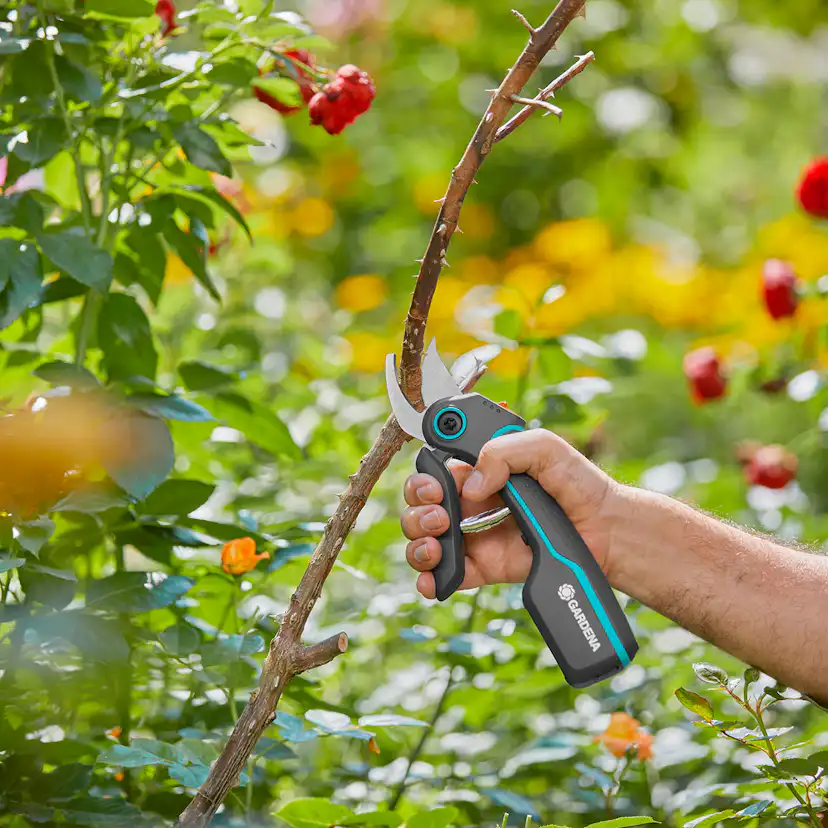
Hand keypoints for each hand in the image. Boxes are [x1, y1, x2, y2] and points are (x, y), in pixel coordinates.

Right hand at [401, 429, 621, 597]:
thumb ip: (502, 452)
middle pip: (423, 506)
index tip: (435, 482)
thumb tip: (471, 486)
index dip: (426, 476)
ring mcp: (477, 537)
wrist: (606, 529)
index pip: (437, 471)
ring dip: (419, 541)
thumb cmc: (579, 484)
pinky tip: (435, 576)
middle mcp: (473, 503)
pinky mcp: (487, 568)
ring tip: (439, 540)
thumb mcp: (543, 448)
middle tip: (441, 512)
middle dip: (418, 508)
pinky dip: (432, 579)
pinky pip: (449, 576)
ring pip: (427, 540)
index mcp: (482, 471)